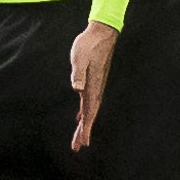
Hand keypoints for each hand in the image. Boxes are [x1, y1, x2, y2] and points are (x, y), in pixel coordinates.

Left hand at [68, 18, 117, 152]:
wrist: (102, 32)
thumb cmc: (89, 44)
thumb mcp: (79, 57)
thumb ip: (78, 73)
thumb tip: (77, 88)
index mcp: (92, 86)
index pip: (88, 112)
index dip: (85, 128)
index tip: (82, 143)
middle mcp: (95, 88)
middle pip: (90, 115)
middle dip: (83, 131)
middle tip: (77, 147)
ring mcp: (96, 84)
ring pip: (89, 109)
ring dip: (84, 124)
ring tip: (79, 137)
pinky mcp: (94, 80)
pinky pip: (89, 101)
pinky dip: (84, 111)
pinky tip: (80, 115)